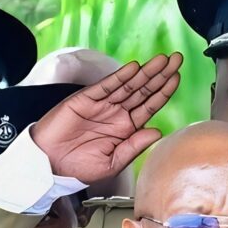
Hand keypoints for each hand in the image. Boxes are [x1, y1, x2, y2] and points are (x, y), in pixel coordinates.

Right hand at [32, 52, 182, 183]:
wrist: (50, 165)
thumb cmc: (78, 168)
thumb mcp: (112, 163)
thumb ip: (134, 146)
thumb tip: (157, 131)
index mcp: (125, 129)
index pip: (149, 107)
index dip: (163, 92)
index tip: (177, 78)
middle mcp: (116, 113)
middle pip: (143, 91)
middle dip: (160, 75)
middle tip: (176, 59)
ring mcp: (102, 104)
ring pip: (128, 85)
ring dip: (145, 72)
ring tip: (161, 60)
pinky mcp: (86, 99)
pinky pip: (106, 86)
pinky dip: (120, 77)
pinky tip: (134, 68)